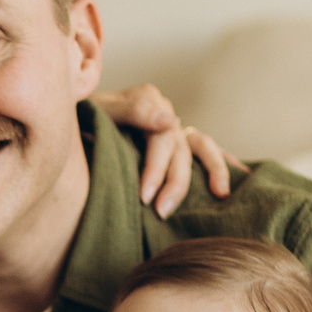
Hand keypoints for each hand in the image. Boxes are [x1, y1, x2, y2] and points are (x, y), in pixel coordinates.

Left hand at [95, 83, 249, 213]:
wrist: (69, 119)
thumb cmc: (81, 117)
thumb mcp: (98, 108)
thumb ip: (131, 110)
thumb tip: (171, 120)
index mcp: (148, 101)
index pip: (161, 136)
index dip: (156, 168)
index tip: (145, 196)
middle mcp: (165, 114)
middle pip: (180, 148)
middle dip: (174, 181)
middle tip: (161, 211)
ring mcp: (173, 128)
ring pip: (202, 146)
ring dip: (213, 170)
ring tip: (221, 195)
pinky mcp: (177, 142)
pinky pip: (206, 150)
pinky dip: (224, 162)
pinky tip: (241, 176)